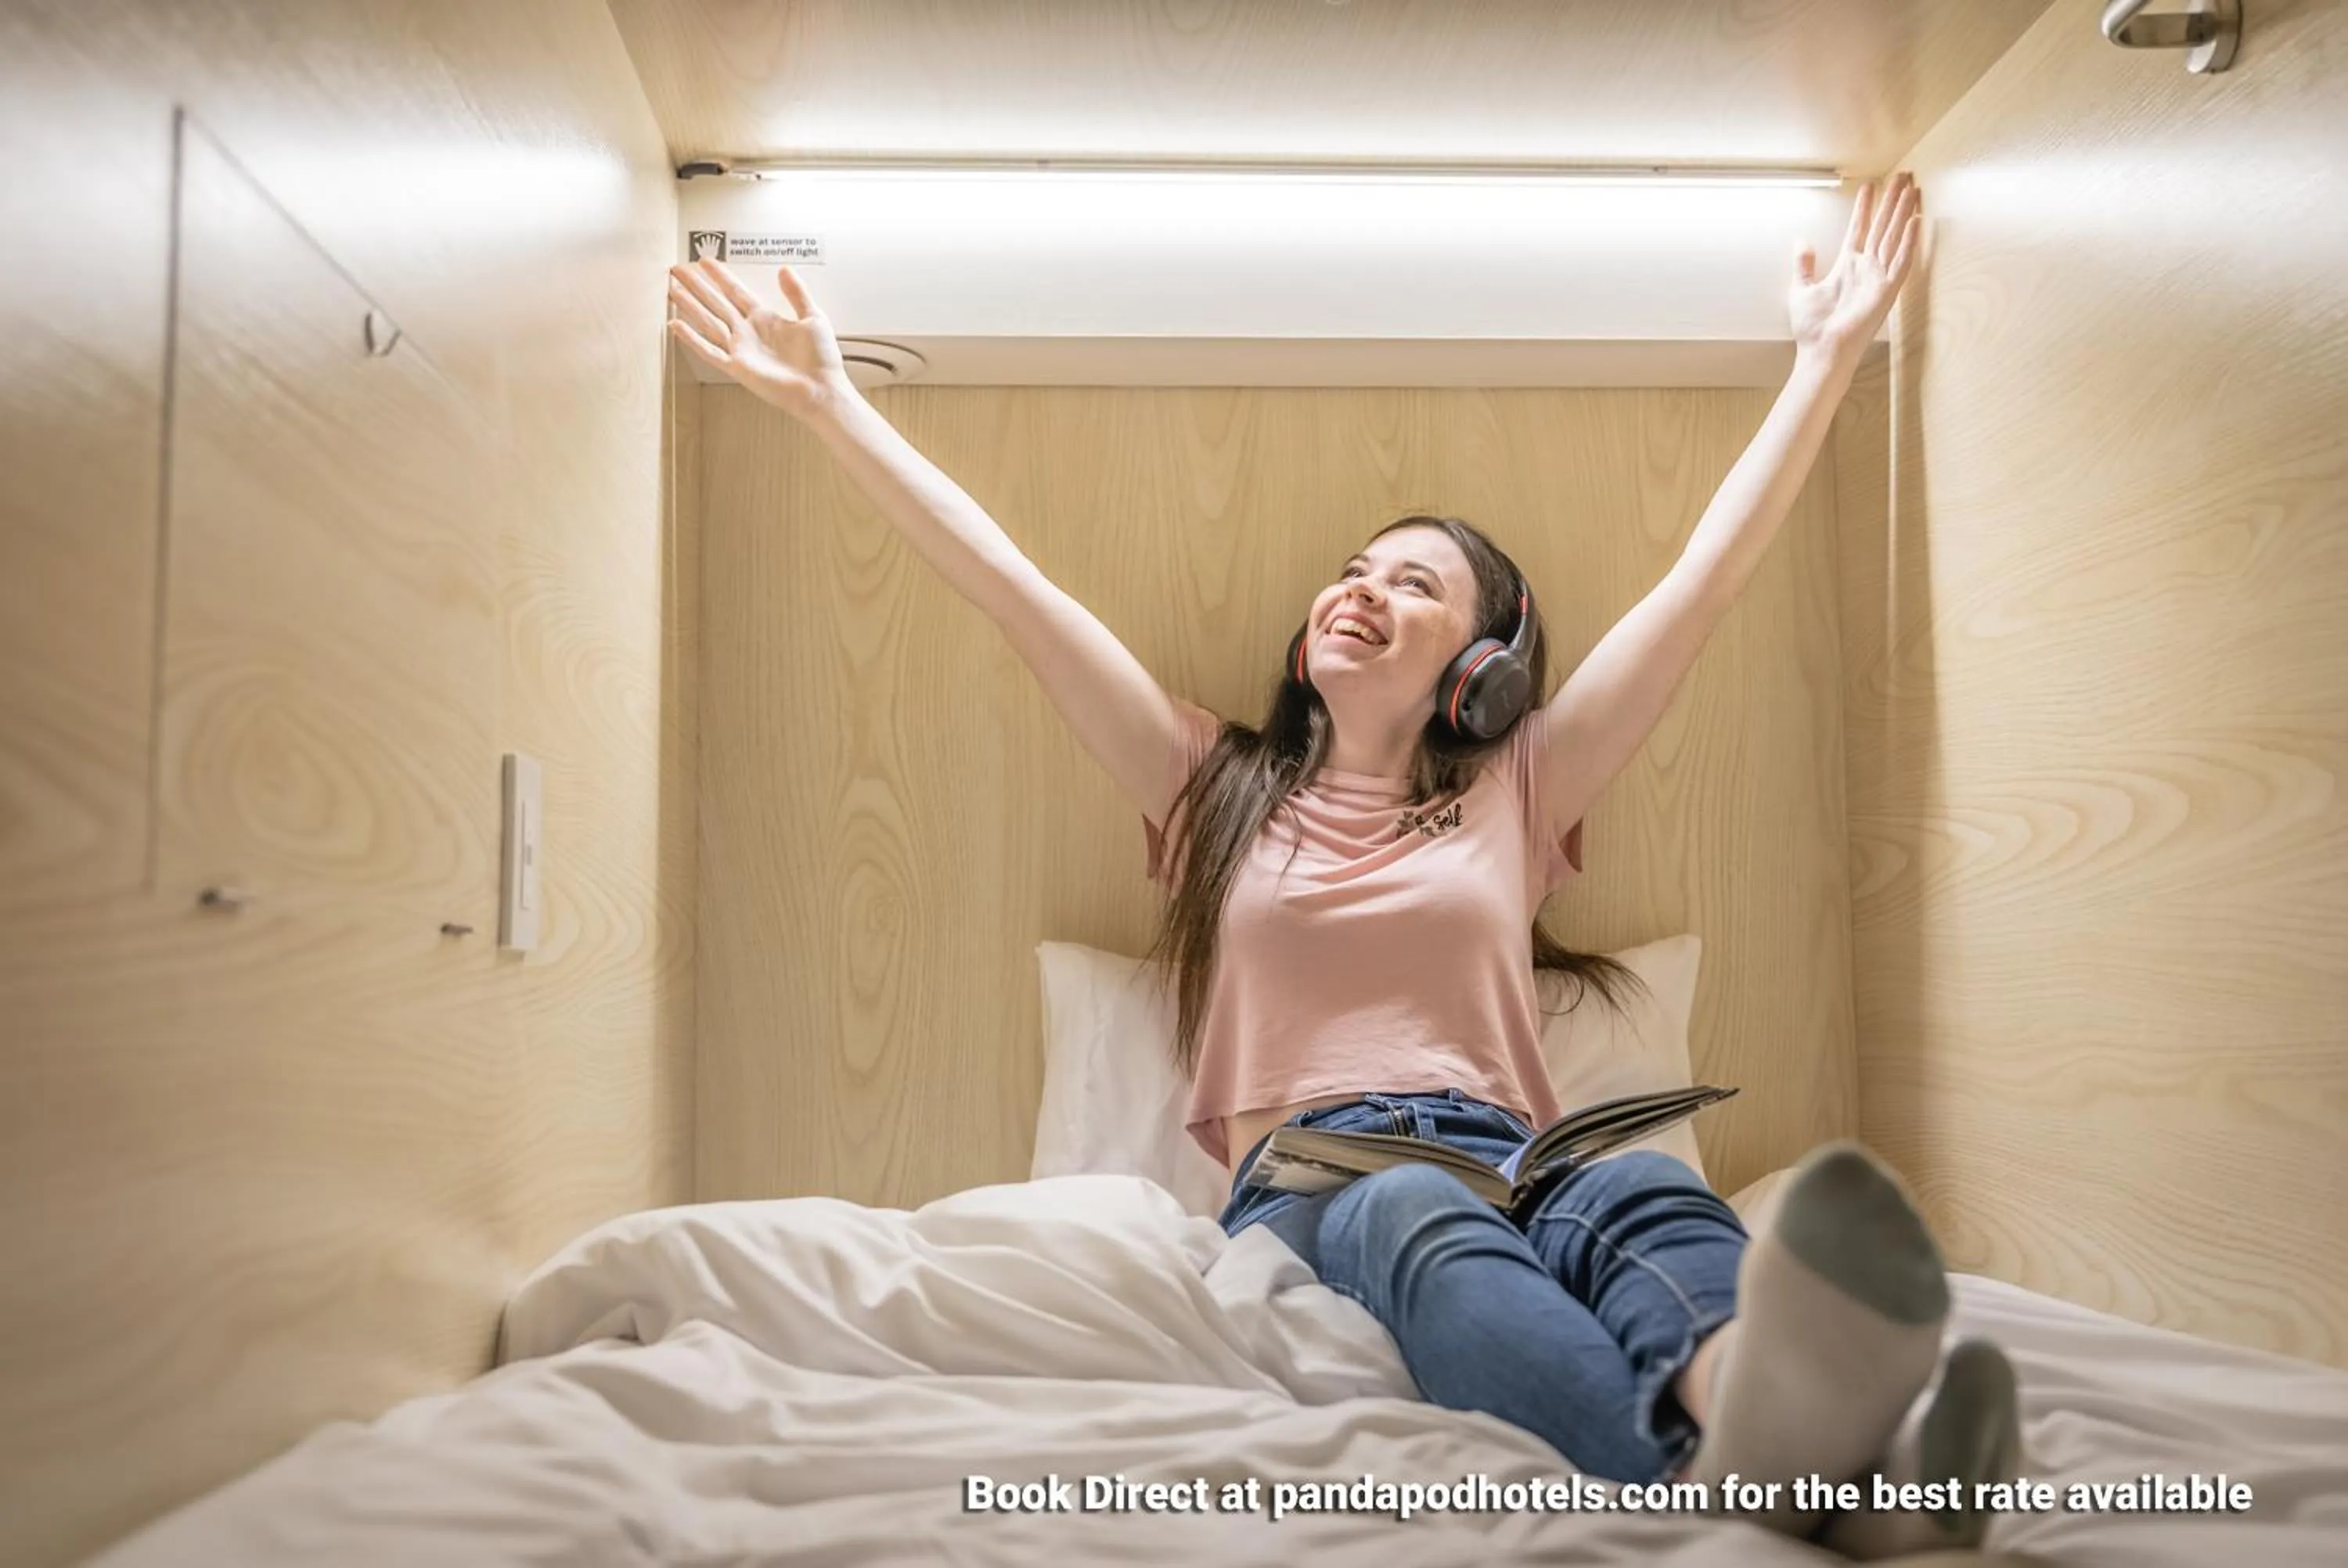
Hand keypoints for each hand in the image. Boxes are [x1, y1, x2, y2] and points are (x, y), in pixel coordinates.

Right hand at [667, 260, 852, 420]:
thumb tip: (784, 269)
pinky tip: (676, 325)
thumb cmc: (821, 360)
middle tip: (679, 270)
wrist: (822, 389)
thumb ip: (796, 293)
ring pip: (708, 321)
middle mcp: (749, 332)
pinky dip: (691, 339)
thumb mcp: (813, 317)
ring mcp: (741, 349)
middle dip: (697, 285)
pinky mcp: (737, 367)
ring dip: (690, 305)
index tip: (705, 261)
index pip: (736, 292)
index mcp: (766, 319)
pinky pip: (709, 350)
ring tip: (672, 289)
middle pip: (716, 302)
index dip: (720, 276)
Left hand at [1788, 172, 1922, 362]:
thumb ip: (1803, 264)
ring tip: (1911, 189)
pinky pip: (1901, 262)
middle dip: (1891, 202)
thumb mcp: (1801, 289)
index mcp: (1847, 266)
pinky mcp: (1887, 290)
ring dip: (1902, 213)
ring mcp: (1878, 278)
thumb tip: (1800, 241)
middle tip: (1902, 177)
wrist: (1821, 351)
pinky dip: (1908, 242)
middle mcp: (1866, 268)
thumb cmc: (1813, 328)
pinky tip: (1915, 222)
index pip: (1859, 229)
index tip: (1869, 186)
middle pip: (1882, 227)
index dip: (1864, 208)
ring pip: (1893, 237)